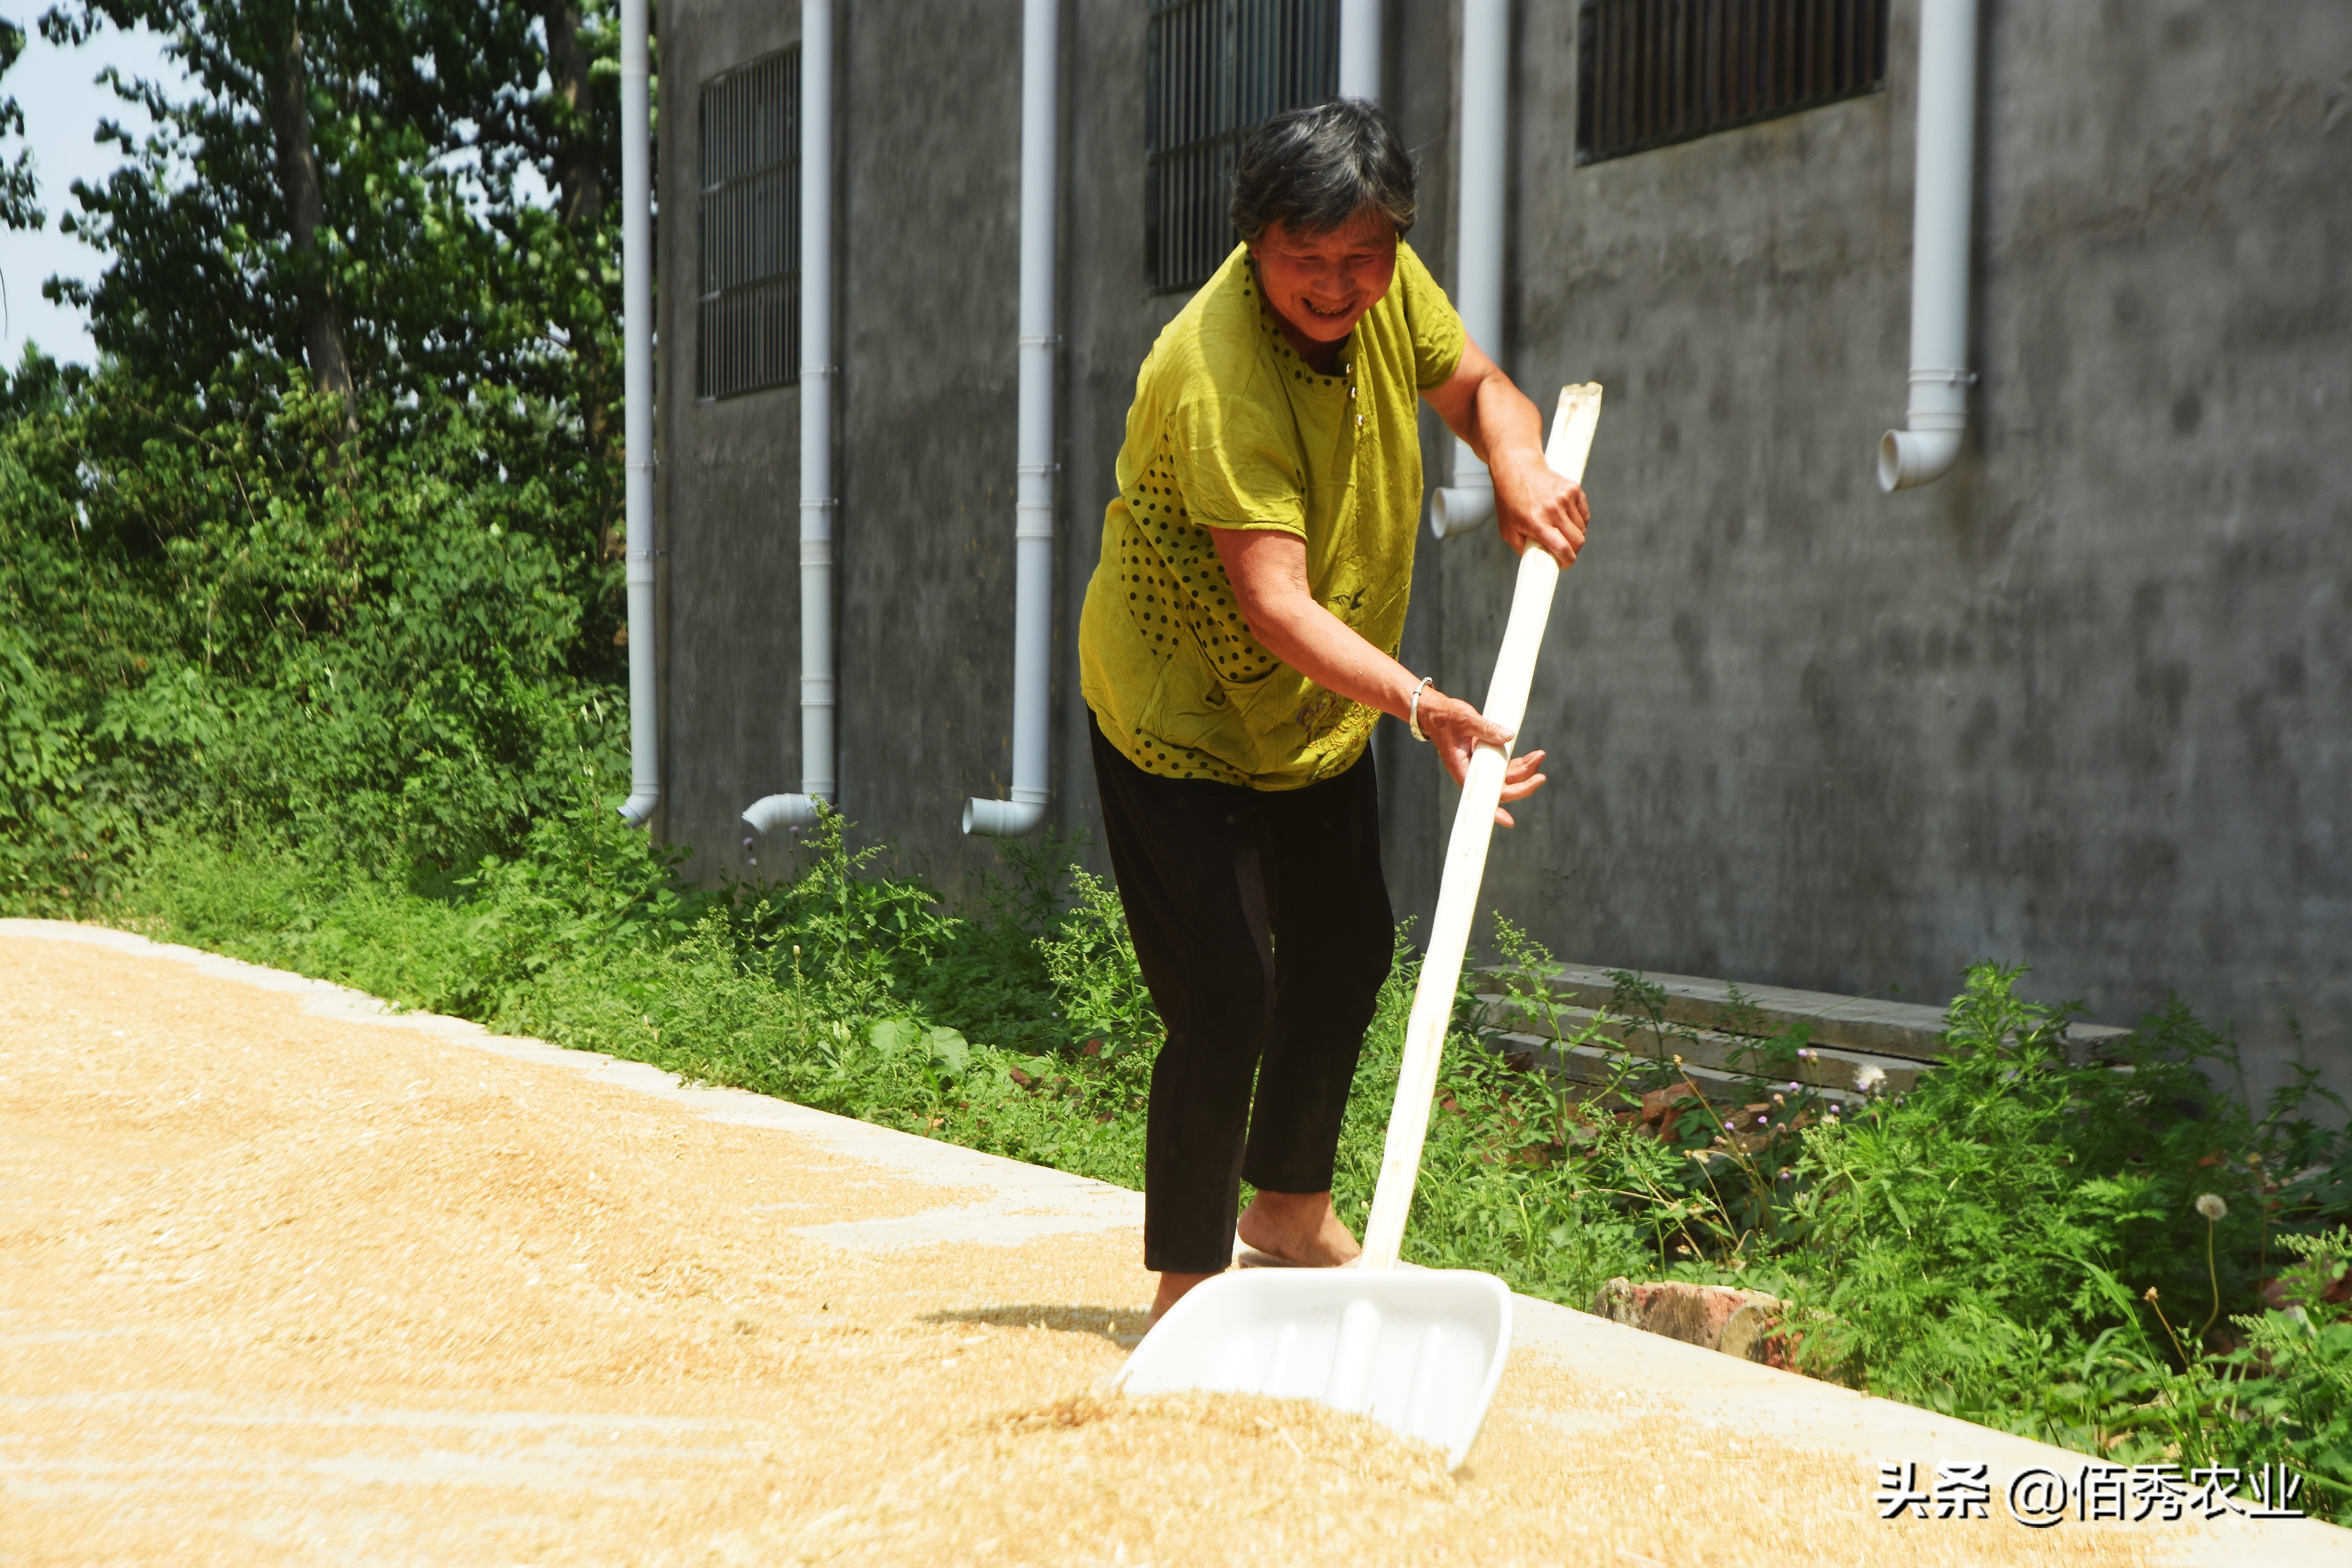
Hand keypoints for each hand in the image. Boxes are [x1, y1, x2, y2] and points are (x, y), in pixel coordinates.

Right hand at [1416, 690, 1547, 826]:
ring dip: (1525, 770)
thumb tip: (1508, 736)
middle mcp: (1472, 772)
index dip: (1495, 809)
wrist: (1435, 712)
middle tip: (1541, 776)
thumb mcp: (1465, 720)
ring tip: (1539, 756)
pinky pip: (1506, 767)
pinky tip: (1532, 757)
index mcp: (1462, 769)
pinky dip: (1520, 764)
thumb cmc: (1445, 717)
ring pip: (1506, 778)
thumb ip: (1486, 728)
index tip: (1510, 821)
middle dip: (1522, 784)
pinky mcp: (1486, 757)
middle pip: (1500, 788)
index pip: (1481, 795)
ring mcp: (1481, 766)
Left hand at [1492, 450, 1589, 567]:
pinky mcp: (1574, 489)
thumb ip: (1523, 548)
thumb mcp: (1508, 529)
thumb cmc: (1510, 501)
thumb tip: (1539, 564)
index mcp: (1536, 521)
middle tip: (1565, 551)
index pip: (1562, 547)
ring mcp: (1565, 497)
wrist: (1517, 468)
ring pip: (1582, 528)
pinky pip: (1584, 514)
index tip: (1565, 564)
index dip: (1567, 561)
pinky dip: (1579, 521)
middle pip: (1577, 540)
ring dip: (1575, 535)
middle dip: (1573, 551)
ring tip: (1560, 531)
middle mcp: (1552, 509)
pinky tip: (1565, 519)